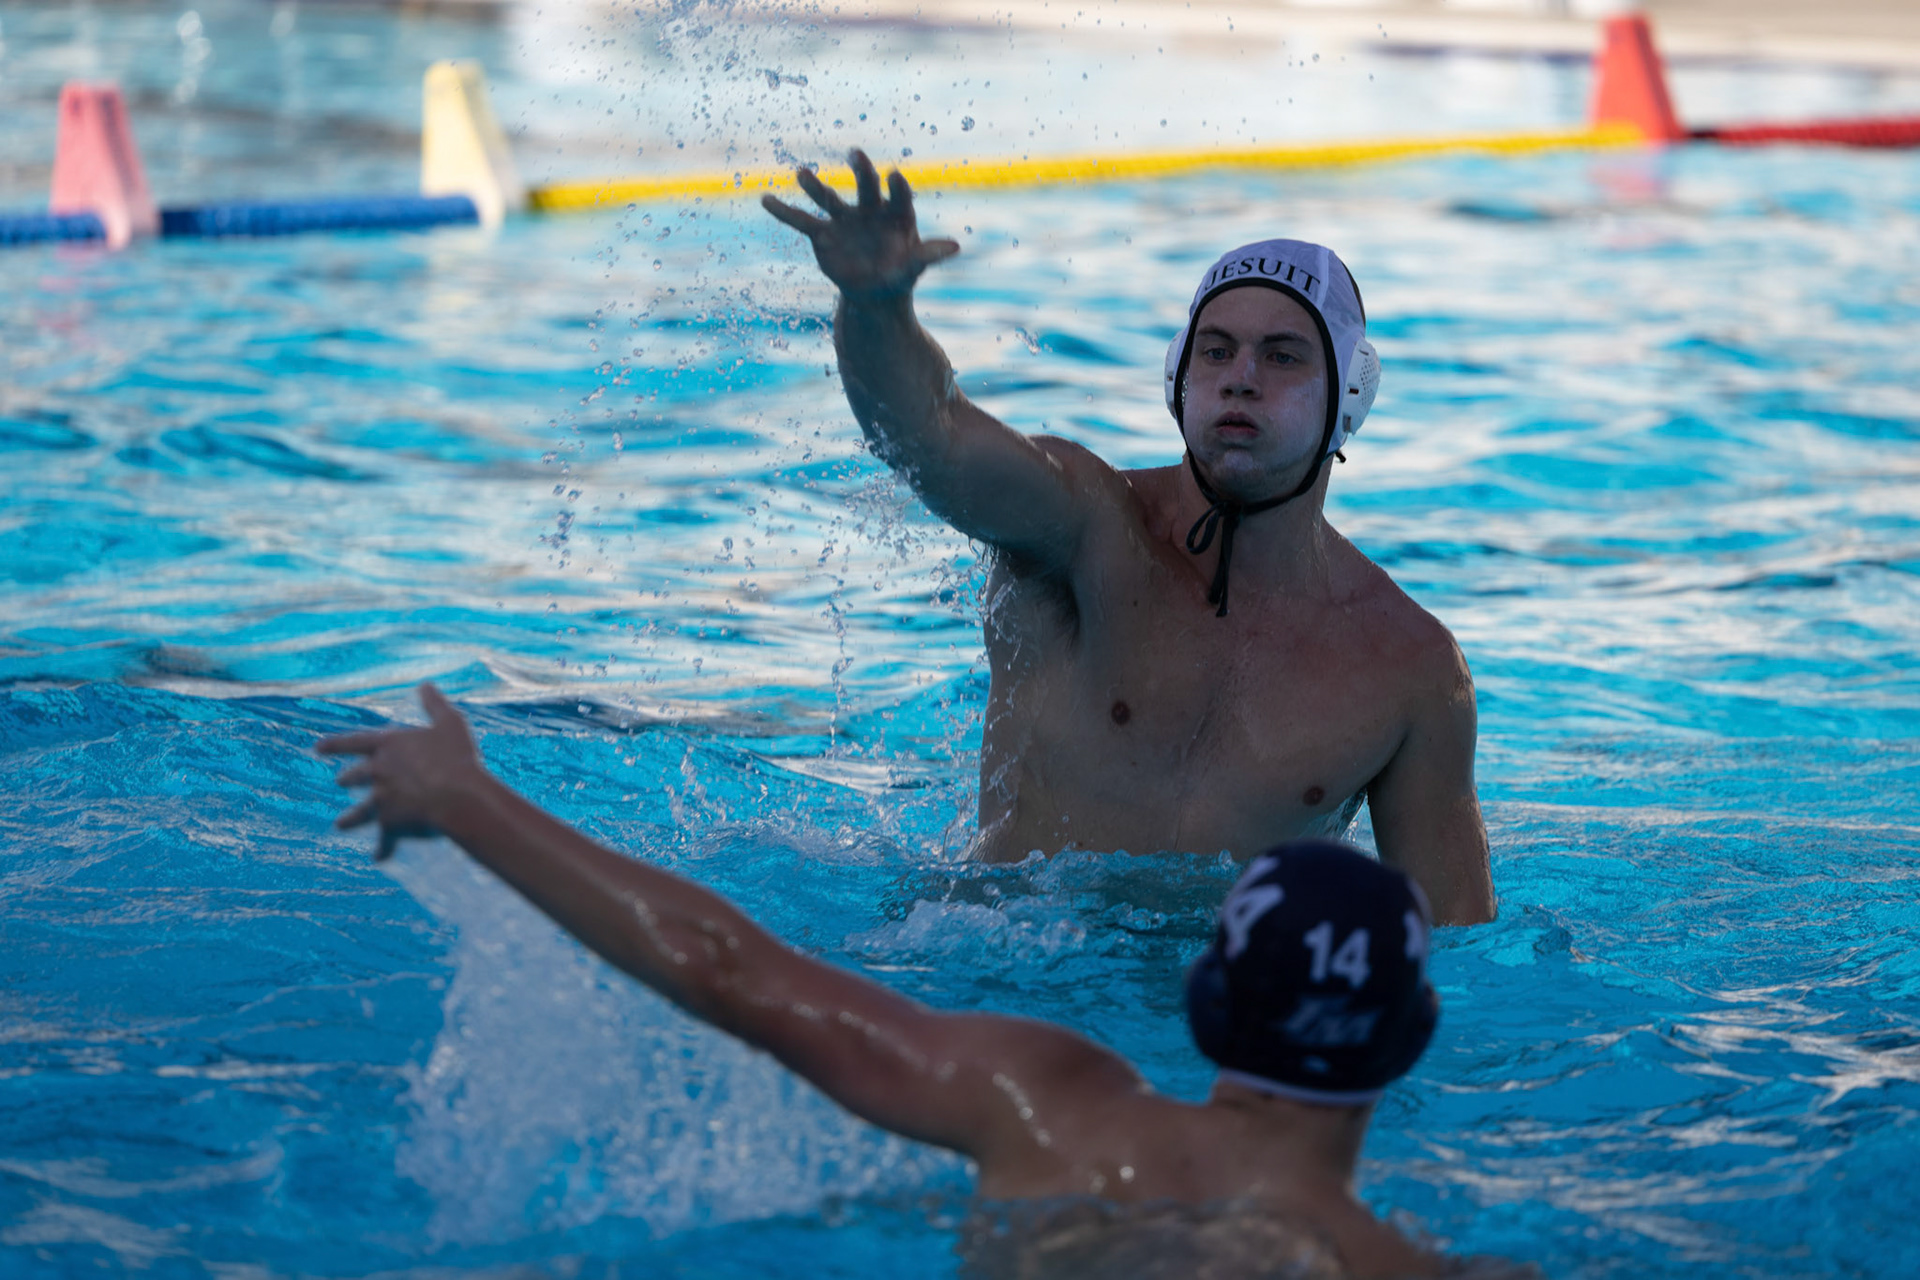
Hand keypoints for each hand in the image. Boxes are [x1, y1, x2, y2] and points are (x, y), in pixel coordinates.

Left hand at [317, 683, 487, 859]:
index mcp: (388, 745)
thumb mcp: (450, 722)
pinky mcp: (390, 824)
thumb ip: (434, 704)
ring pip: (359, 812)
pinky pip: (384, 840)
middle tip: (340, 782)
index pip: (353, 742)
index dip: (335, 744)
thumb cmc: (456, 756)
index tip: (317, 748)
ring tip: (340, 824)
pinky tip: (378, 857)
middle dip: (348, 779)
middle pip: (355, 777)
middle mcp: (377, 772)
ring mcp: (381, 800)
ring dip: (350, 818)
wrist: (455, 796)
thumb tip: (425, 684)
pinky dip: (383, 849)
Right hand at [761, 149, 959, 299]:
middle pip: (865, 187)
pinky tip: (765, 199)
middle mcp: (868, 209)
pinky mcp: (823, 234)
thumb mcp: (915, 266)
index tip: (893, 175)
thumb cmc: (900, 275)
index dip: (896, 186)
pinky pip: (801, 221)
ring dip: (815, 186)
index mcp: (896, 213)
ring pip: (829, 199)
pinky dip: (783, 212)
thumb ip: (930, 254)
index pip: (898, 195)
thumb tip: (956, 247)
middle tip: (856, 153)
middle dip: (861, 171)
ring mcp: (844, 219)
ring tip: (801, 173)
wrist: (874, 292)